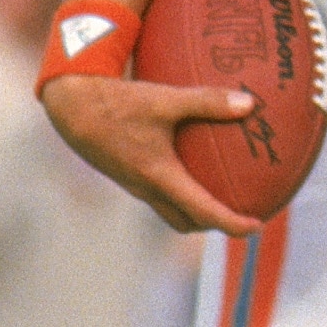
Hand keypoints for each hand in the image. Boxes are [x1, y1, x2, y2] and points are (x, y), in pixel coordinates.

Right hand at [38, 71, 261, 235]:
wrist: (71, 106)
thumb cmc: (117, 102)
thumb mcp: (164, 99)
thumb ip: (207, 102)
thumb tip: (250, 104)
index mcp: (160, 177)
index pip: (202, 211)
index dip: (231, 224)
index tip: (255, 227)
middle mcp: (146, 188)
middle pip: (185, 220)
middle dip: (212, 223)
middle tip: (240, 211)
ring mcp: (133, 184)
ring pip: (169, 208)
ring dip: (193, 208)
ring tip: (219, 192)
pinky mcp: (125, 173)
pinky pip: (156, 191)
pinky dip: (177, 189)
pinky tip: (187, 162)